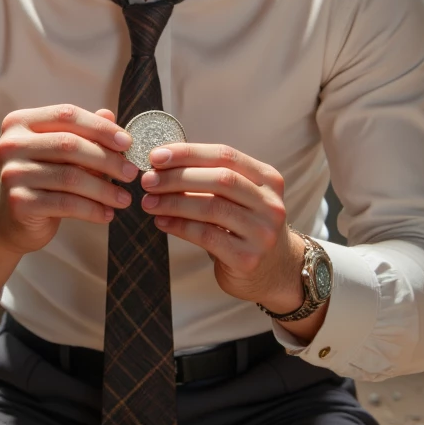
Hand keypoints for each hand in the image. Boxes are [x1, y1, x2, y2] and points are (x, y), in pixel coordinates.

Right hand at [0, 103, 137, 255]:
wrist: (5, 222)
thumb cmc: (37, 182)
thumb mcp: (56, 153)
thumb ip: (80, 133)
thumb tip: (110, 115)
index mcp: (20, 123)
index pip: (67, 115)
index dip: (100, 127)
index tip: (127, 143)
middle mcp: (11, 145)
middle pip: (70, 145)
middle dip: (107, 159)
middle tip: (131, 172)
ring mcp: (12, 174)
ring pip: (71, 177)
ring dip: (105, 189)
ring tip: (124, 198)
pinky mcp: (19, 203)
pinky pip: (66, 204)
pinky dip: (92, 210)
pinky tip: (107, 214)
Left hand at [140, 142, 304, 309]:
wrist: (275, 271)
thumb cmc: (246, 228)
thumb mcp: (240, 198)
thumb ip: (212, 180)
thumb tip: (163, 165)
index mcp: (268, 179)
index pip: (225, 155)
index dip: (188, 153)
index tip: (156, 156)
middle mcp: (270, 204)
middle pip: (219, 179)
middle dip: (177, 177)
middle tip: (148, 180)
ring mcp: (262, 232)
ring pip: (211, 207)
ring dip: (173, 202)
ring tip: (148, 202)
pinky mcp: (248, 258)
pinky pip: (206, 235)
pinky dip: (180, 226)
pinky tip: (162, 222)